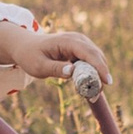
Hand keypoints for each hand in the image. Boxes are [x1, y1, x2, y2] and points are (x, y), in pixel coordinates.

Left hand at [0, 19, 114, 89]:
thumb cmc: (30, 56)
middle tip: (98, 94)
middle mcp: (77, 39)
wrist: (25, 46)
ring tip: (94, 93)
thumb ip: (55, 68)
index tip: (107, 82)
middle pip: (96, 56)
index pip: (89, 53)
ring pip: (96, 58)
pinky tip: (89, 86)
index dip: (100, 67)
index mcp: (67, 41)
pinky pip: (91, 60)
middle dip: (101, 74)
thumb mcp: (39, 66)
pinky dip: (93, 72)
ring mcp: (80, 43)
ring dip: (98, 74)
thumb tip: (73, 71)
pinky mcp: (80, 49)